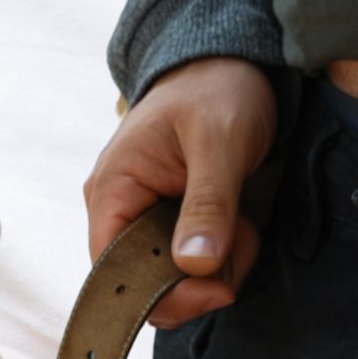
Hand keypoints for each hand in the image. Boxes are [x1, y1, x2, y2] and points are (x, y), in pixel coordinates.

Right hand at [83, 57, 275, 327]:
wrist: (232, 63)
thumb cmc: (217, 90)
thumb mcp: (220, 143)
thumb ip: (208, 204)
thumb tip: (195, 265)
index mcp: (112, 191)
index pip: (114, 274)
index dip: (163, 295)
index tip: (217, 289)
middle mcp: (120, 210)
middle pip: (150, 283)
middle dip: (203, 277)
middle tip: (242, 241)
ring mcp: (146, 216)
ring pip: (179, 276)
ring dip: (222, 263)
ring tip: (244, 221)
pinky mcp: (173, 220)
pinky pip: (195, 260)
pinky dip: (225, 253)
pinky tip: (241, 222)